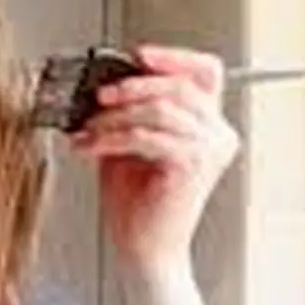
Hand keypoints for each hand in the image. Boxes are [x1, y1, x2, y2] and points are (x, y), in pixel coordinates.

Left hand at [68, 44, 240, 273]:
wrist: (143, 249)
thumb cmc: (138, 206)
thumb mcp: (129, 146)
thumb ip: (127, 115)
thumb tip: (102, 87)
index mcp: (208, 126)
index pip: (204, 73)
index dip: (173, 58)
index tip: (137, 55)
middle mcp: (217, 135)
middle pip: (179, 86)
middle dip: (132, 86)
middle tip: (99, 95)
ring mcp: (209, 149)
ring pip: (161, 110)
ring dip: (114, 117)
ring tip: (88, 130)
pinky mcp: (192, 165)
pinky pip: (147, 136)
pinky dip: (112, 139)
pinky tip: (90, 148)